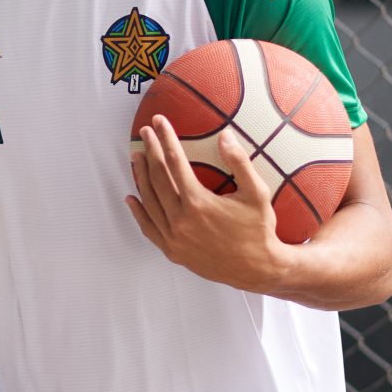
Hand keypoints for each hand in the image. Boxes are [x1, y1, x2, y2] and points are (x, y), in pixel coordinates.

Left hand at [126, 116, 291, 291]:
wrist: (257, 269)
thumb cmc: (259, 230)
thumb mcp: (257, 194)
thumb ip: (240, 162)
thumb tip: (224, 135)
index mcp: (199, 203)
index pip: (175, 162)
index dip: (166, 138)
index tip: (158, 122)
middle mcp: (181, 220)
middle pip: (157, 177)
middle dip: (150, 151)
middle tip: (144, 133)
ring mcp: (173, 237)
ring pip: (150, 201)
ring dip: (141, 177)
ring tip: (136, 156)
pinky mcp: (172, 250)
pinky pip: (149, 228)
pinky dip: (139, 212)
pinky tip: (132, 197)